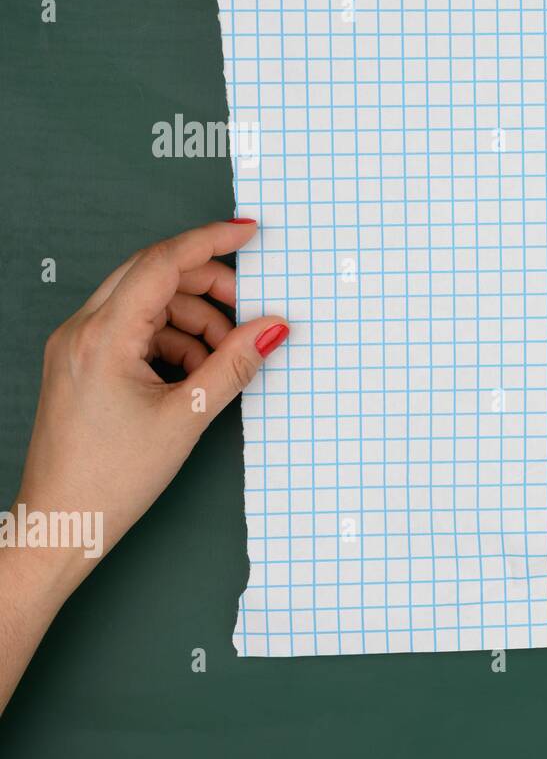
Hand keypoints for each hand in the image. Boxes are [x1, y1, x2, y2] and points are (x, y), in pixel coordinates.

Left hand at [1, 219, 285, 712]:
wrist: (61, 526)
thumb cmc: (110, 480)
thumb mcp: (188, 417)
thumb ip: (234, 364)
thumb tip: (273, 328)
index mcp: (103, 336)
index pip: (162, 263)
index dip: (210, 241)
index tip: (248, 231)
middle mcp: (82, 331)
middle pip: (154, 275)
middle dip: (207, 285)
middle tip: (248, 307)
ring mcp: (77, 346)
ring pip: (147, 303)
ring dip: (193, 319)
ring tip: (222, 359)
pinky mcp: (81, 364)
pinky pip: (134, 329)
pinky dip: (171, 340)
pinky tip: (194, 373)